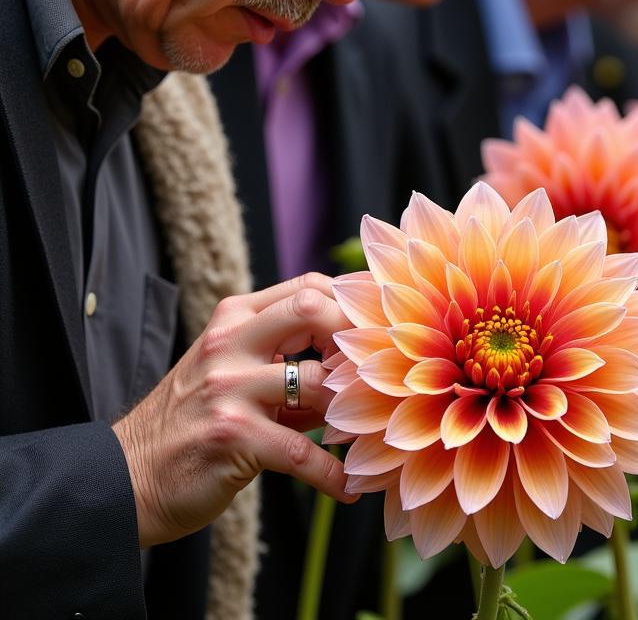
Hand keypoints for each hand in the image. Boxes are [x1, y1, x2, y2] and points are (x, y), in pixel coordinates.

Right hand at [113, 272, 355, 547]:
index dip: (347, 308)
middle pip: (310, 308)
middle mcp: (229, 343)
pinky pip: (300, 452)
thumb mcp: (231, 373)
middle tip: (373, 373)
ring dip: (350, 411)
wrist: (126, 477)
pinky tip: (348, 488)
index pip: (305, 287)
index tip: (371, 336)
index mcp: (233, 319)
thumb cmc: (190, 423)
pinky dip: (331, 474)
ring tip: (368, 431)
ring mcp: (228, 388)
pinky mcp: (231, 436)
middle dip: (352, 337)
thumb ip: (286, 361)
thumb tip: (354, 368)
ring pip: (315, 380)